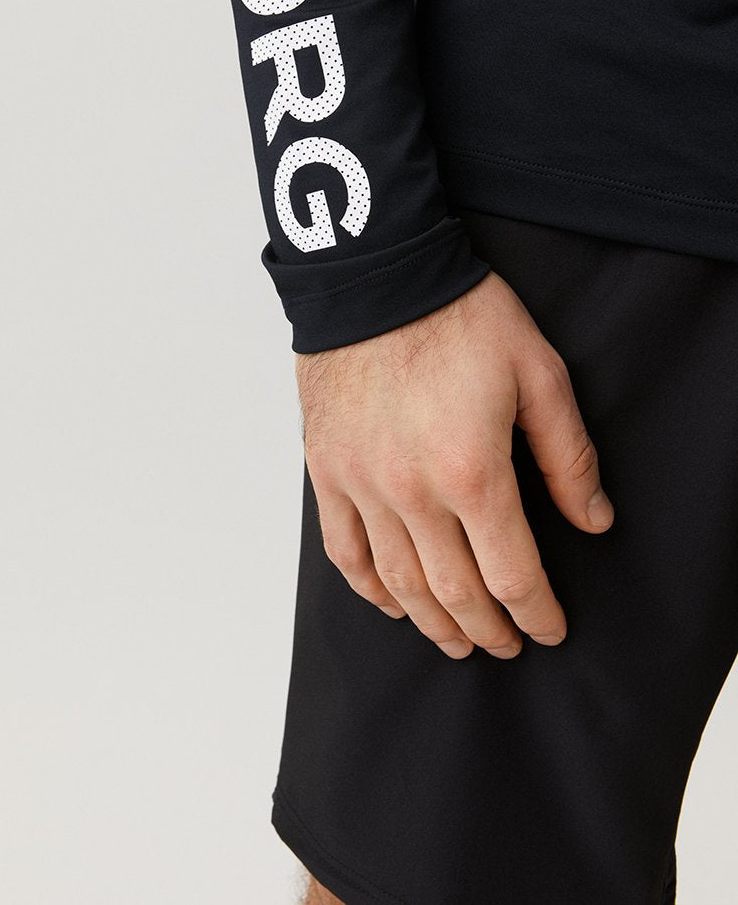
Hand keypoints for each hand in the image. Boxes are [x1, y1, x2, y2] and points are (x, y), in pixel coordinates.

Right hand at [295, 271, 612, 659]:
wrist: (376, 274)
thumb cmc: (459, 315)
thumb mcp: (538, 372)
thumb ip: (568, 455)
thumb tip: (592, 520)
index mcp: (472, 471)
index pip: (512, 575)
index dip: (537, 614)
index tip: (550, 628)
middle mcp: (412, 491)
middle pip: (455, 592)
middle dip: (488, 630)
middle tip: (507, 643)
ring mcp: (361, 483)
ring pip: (399, 582)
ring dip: (432, 622)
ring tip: (457, 640)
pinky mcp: (326, 468)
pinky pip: (343, 549)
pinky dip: (368, 587)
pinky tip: (390, 601)